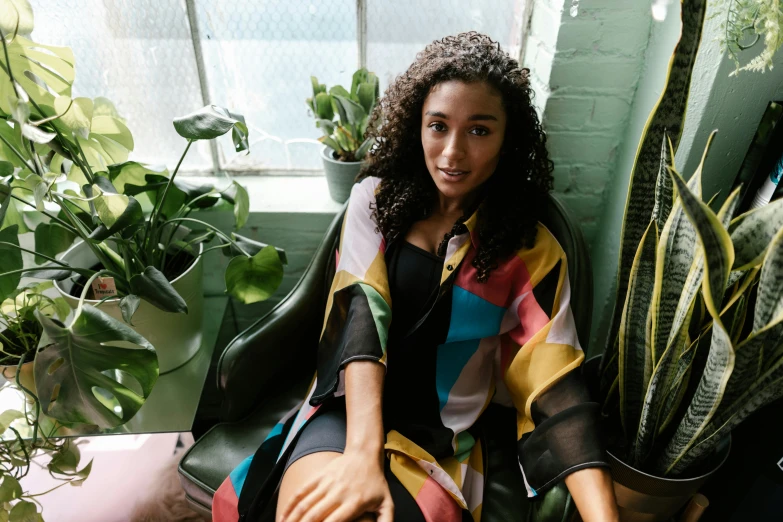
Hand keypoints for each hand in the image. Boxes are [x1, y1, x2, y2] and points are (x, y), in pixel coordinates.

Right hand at [279, 451, 393, 521]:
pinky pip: (301, 492)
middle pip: (314, 516)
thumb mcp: (386, 503)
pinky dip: (289, 505)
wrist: (364, 454)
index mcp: (354, 503)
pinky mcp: (318, 476)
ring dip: (292, 519)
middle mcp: (338, 494)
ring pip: (304, 505)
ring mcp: (326, 484)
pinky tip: (282, 517)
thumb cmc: (375, 483)